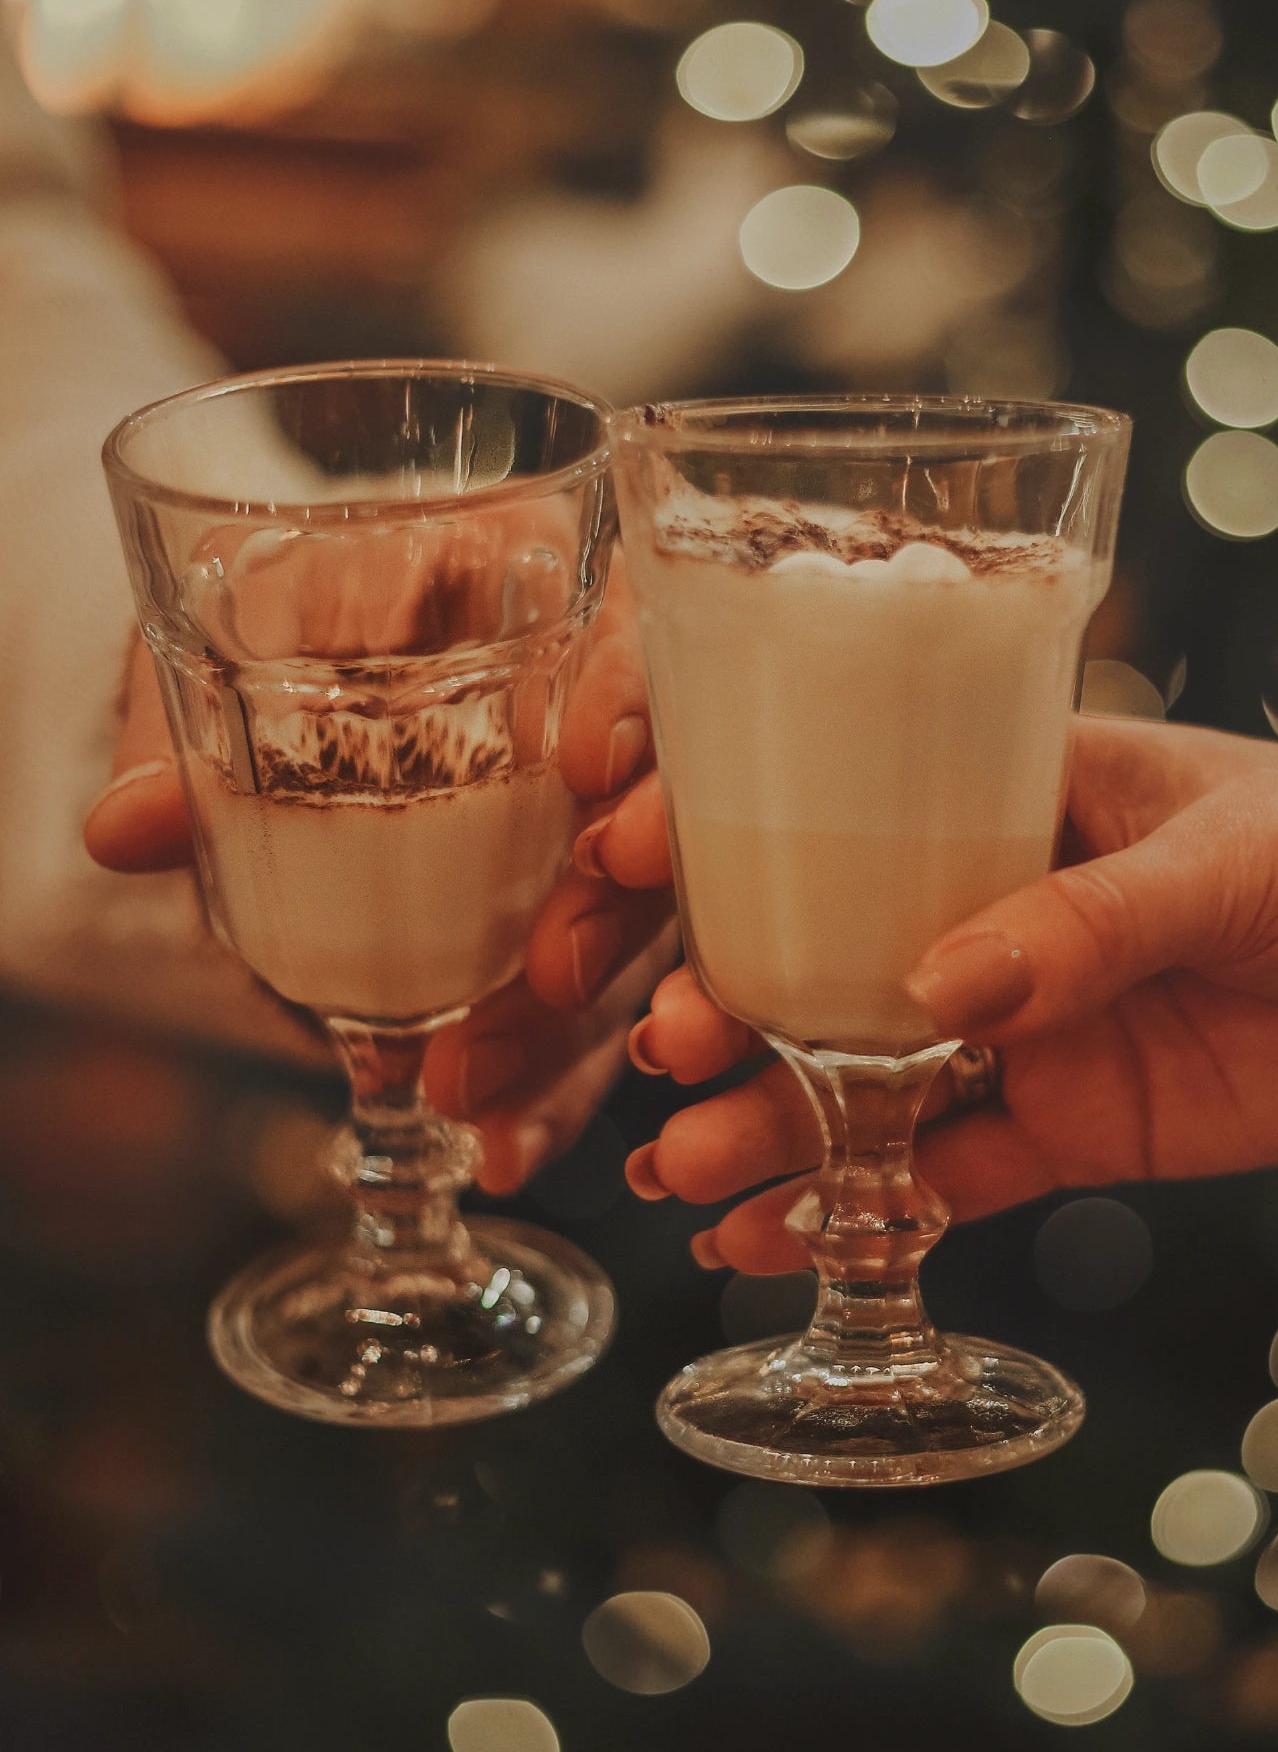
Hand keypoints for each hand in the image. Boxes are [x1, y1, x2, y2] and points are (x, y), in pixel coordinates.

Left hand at [84, 541, 677, 1195]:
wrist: (352, 644)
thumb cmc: (322, 602)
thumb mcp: (253, 635)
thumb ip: (201, 713)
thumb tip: (132, 827)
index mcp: (573, 616)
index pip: (645, 647)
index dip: (634, 704)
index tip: (588, 762)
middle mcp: (624, 741)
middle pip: (671, 829)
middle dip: (617, 908)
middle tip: (548, 972)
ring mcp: (616, 852)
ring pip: (647, 948)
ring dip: (574, 1030)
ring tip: (474, 1090)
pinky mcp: (591, 949)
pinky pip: (600, 1023)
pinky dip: (555, 1093)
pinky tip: (502, 1148)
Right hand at [621, 717, 1277, 1272]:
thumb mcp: (1238, 855)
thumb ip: (1093, 921)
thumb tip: (936, 989)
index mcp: (1016, 790)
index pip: (838, 794)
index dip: (724, 818)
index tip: (630, 847)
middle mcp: (993, 906)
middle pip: (819, 949)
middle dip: (722, 992)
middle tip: (662, 1040)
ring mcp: (1024, 1025)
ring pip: (859, 1075)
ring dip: (764, 1117)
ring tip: (674, 1165)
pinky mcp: (1070, 1126)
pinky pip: (940, 1176)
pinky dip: (854, 1209)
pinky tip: (762, 1236)